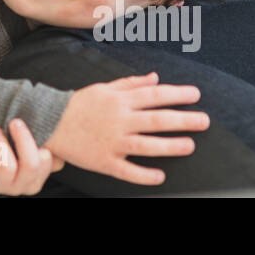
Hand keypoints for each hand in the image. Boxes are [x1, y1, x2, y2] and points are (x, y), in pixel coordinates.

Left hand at [0, 120, 64, 195]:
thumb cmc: (5, 143)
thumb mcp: (25, 142)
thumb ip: (44, 141)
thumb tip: (58, 135)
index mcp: (36, 178)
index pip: (46, 161)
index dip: (38, 141)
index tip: (29, 124)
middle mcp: (21, 186)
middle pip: (31, 165)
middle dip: (23, 140)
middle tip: (15, 122)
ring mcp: (1, 187)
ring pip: (8, 167)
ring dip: (1, 143)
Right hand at [46, 72, 209, 185]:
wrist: (50, 122)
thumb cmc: (80, 104)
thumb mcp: (104, 88)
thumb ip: (131, 83)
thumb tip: (156, 78)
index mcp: (119, 101)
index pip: (154, 96)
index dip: (176, 94)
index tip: (196, 95)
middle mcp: (118, 120)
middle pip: (155, 120)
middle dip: (183, 120)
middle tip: (204, 121)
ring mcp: (112, 142)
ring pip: (146, 145)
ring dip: (170, 146)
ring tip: (189, 145)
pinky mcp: (104, 161)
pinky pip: (127, 170)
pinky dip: (144, 174)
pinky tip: (160, 176)